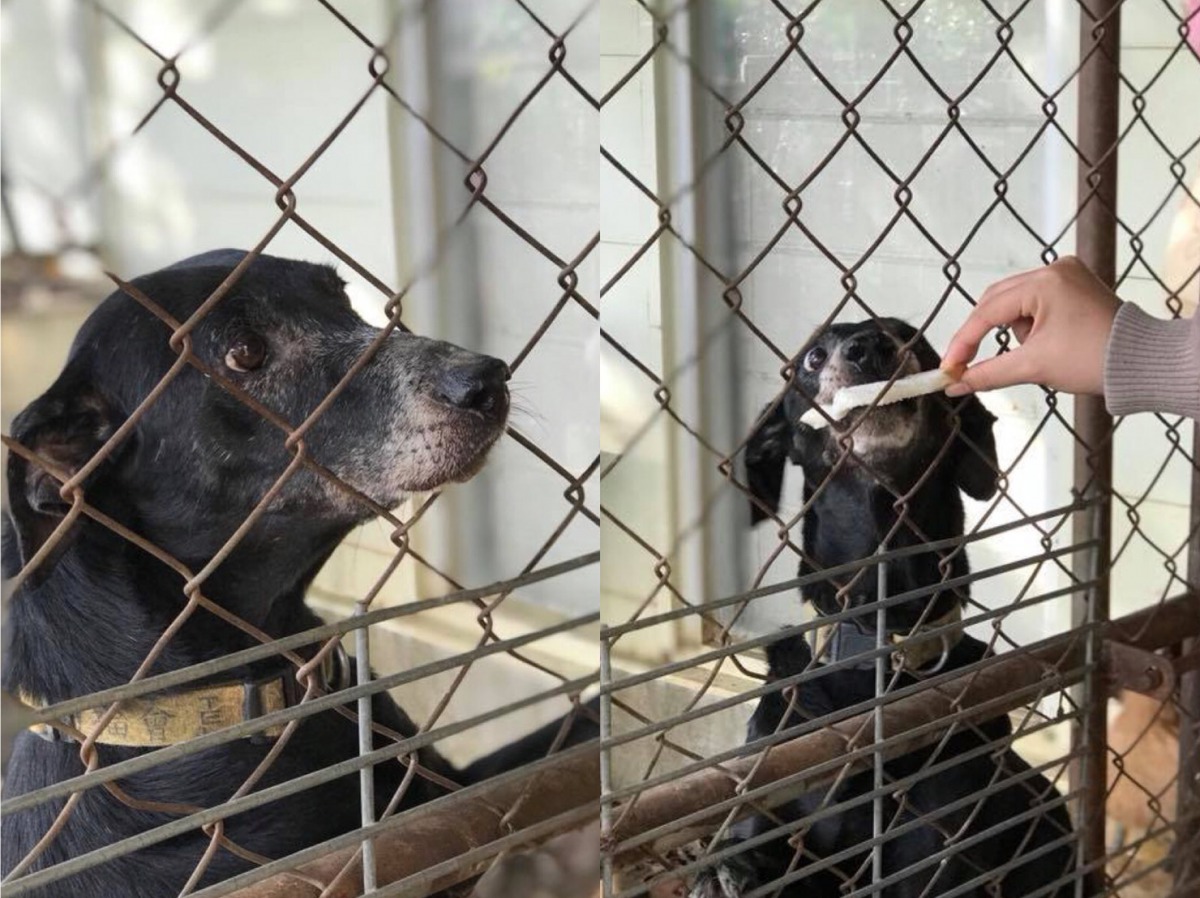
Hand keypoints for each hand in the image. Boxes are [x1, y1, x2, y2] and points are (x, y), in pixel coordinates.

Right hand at [942, 256, 1121, 396]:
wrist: (1142, 361)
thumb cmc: (1092, 360)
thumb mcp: (1034, 367)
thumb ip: (988, 373)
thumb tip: (954, 385)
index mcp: (1043, 283)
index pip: (987, 312)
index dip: (963, 342)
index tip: (948, 368)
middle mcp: (1053, 269)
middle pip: (997, 300)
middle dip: (983, 333)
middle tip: (966, 365)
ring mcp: (1066, 273)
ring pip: (1014, 301)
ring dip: (1011, 329)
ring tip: (1032, 353)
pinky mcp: (1074, 283)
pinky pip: (1035, 300)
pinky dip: (1028, 322)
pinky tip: (1044, 341)